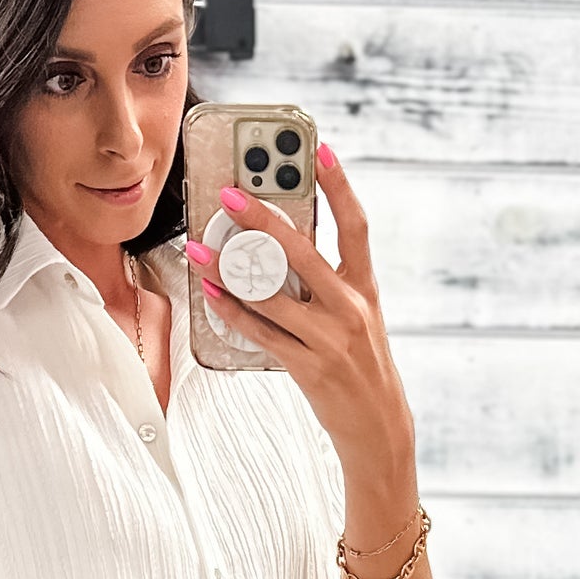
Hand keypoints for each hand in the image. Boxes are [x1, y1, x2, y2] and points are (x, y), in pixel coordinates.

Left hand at [187, 146, 414, 492]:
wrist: (379, 429)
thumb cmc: (362, 369)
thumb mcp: (359, 319)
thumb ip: (328, 285)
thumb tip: (281, 250)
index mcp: (366, 289)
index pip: (355, 225)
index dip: (338, 185)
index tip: (318, 148)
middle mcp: (351, 308)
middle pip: (303, 251)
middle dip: (262, 219)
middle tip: (230, 193)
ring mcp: (330, 339)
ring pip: (272, 294)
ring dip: (230, 269)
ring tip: (200, 247)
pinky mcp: (310, 368)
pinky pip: (262, 333)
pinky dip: (232, 311)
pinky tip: (210, 292)